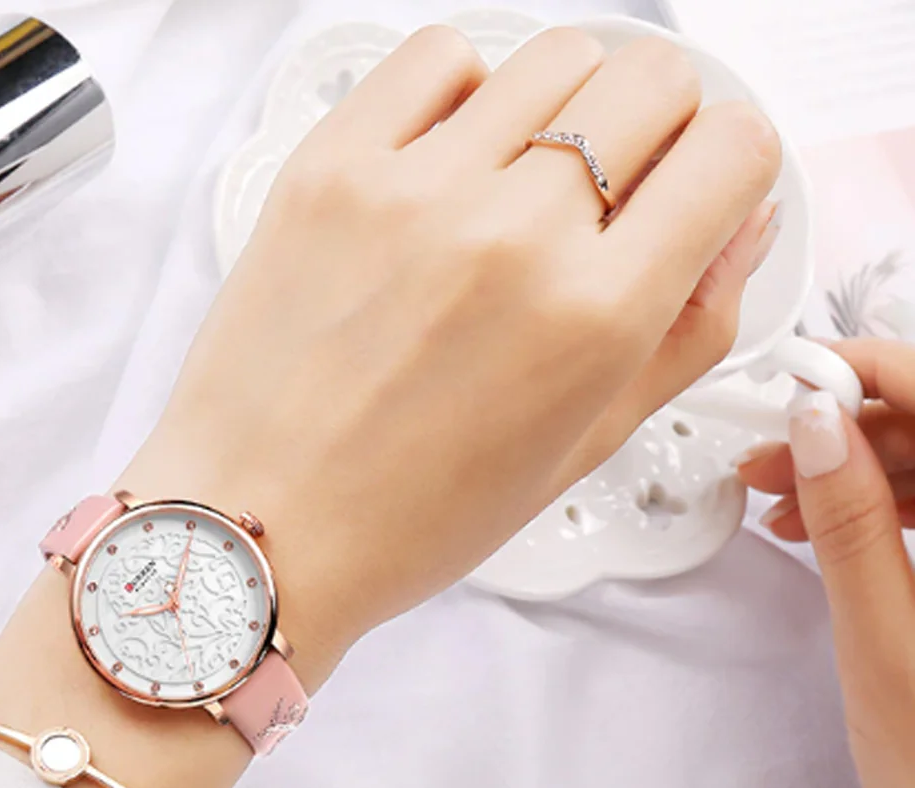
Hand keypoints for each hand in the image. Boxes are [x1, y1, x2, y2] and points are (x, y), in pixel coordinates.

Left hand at [119, 26, 780, 688]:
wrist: (258, 524)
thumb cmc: (402, 516)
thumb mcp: (579, 449)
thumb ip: (686, 331)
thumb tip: (737, 225)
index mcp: (592, 318)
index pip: (732, 149)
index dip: (728, 168)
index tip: (694, 194)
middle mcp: (512, 234)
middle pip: (653, 79)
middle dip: (657, 131)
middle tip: (610, 197)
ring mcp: (415, 188)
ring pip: (554, 56)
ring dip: (563, 111)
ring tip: (519, 189)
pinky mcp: (331, 166)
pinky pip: (439, 59)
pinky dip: (464, 94)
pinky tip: (448, 162)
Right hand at [738, 339, 914, 787]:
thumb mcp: (886, 646)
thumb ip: (851, 525)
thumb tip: (816, 427)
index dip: (867, 373)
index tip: (795, 379)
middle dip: (848, 424)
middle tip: (767, 452)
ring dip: (852, 465)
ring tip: (779, 495)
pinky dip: (872, 503)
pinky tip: (821, 522)